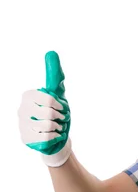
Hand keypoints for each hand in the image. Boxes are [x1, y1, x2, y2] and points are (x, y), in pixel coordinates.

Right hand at [18, 51, 71, 166]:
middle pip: (49, 113)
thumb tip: (51, 52)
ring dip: (58, 128)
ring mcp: (22, 125)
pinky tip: (53, 136)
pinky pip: (45, 138)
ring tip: (56, 128)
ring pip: (47, 126)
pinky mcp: (25, 139)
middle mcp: (22, 109)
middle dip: (60, 118)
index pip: (48, 99)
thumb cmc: (57, 112)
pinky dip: (55, 137)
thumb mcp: (58, 93)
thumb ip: (55, 75)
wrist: (56, 136)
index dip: (59, 106)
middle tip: (60, 120)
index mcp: (28, 96)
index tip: (62, 108)